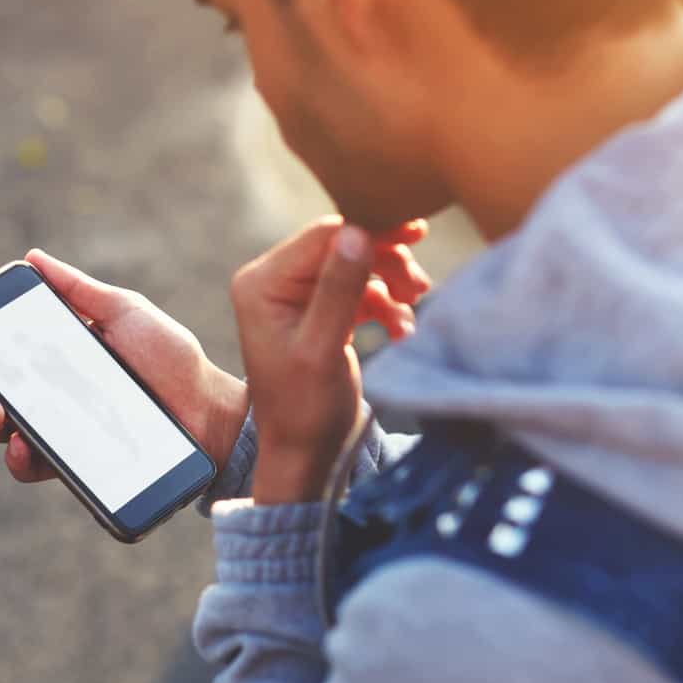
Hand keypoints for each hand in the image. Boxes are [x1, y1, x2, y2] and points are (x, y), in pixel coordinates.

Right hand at [0, 248, 249, 483]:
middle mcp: (55, 397)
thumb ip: (81, 290)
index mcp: (60, 360)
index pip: (4, 357)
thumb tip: (32, 259)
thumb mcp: (125, 313)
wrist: (209, 410)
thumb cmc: (171, 358)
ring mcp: (65, 433)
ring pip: (9, 435)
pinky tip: (23, 447)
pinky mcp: (80, 465)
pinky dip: (23, 460)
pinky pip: (39, 468)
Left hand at [230, 217, 431, 504]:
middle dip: (386, 261)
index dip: (371, 229)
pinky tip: (401, 329)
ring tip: (414, 306)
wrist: (304, 453)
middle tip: (420, 285)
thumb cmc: (305, 409)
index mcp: (262, 283)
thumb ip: (338, 290)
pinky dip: (386, 305)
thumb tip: (358, 233)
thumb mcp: (321, 349)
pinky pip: (360, 291)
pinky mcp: (320, 311)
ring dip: (391, 283)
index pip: (323, 236)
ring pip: (357, 266)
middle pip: (342, 245)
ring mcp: (298, 296)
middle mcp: (275, 282)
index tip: (416, 232)